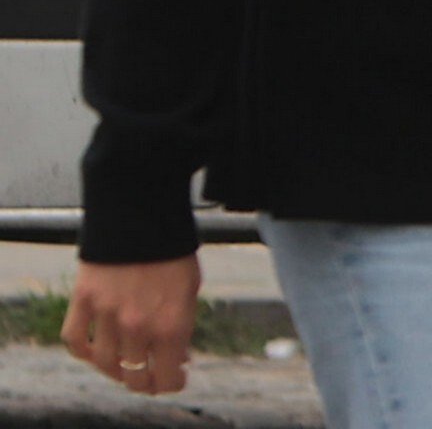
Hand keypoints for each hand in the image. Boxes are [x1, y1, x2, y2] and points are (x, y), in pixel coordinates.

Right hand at [62, 255, 198, 395]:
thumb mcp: (191, 287)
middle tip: (148, 379)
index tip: (173, 379)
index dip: (170, 383)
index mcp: (172, 323)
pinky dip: (82, 352)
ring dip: (115, 371)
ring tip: (124, 367)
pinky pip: (75, 340)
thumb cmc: (173, 249)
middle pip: (134, 376)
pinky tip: (93, 351)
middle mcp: (138, 325)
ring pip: (103, 363)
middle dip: (143, 383)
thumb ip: (183, 324)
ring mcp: (107, 314)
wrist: (144, 212)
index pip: (167, 377)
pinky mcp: (83, 300)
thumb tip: (178, 355)